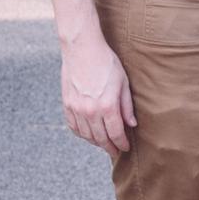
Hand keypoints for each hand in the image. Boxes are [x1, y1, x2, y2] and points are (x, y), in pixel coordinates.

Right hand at [60, 22, 135, 158]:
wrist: (82, 48)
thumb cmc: (106, 62)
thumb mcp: (123, 83)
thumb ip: (126, 106)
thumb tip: (131, 124)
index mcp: (107, 106)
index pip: (116, 134)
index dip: (121, 144)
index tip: (125, 148)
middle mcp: (90, 111)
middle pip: (101, 138)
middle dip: (109, 147)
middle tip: (115, 151)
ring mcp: (76, 109)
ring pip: (86, 135)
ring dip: (95, 142)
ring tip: (103, 143)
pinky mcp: (67, 104)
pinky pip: (73, 126)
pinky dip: (81, 134)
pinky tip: (87, 134)